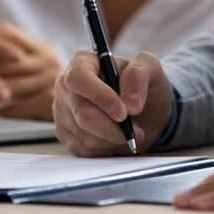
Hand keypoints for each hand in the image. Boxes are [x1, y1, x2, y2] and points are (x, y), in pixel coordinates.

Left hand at [0, 21, 63, 120]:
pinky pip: (16, 109)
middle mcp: (46, 61)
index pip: (6, 32)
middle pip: (3, 59)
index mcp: (40, 46)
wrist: (92, 98)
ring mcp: (49, 82)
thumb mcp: (38, 60)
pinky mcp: (49, 104)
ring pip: (6, 85)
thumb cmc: (52, 80)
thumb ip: (11, 52)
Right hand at [53, 50, 173, 155]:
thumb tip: (130, 103)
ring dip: (114, 138)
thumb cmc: (142, 84)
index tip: (123, 112)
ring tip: (130, 131)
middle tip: (136, 130)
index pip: (78, 78)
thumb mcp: (150, 68)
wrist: (145, 112)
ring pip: (85, 135)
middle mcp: (66, 87)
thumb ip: (139, 76)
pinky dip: (107, 149)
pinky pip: (85, 151)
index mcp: (83, 62)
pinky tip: (117, 139)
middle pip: (82, 113)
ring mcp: (63, 113)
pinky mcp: (67, 137)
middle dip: (113, 127)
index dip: (99, 96)